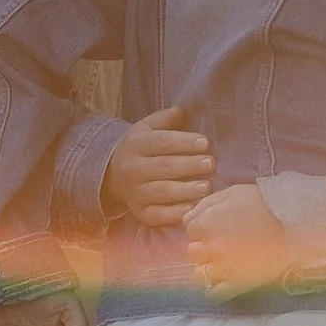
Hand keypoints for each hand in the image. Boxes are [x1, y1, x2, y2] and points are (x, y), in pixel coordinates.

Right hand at [101, 104, 212, 227]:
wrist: (114, 175)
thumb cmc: (143, 148)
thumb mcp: (147, 128)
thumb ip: (165, 119)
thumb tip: (182, 111)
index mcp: (136, 144)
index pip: (162, 142)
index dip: (184, 142)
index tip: (206, 143)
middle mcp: (132, 169)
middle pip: (164, 167)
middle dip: (189, 166)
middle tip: (211, 164)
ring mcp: (135, 193)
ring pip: (162, 192)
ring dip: (186, 190)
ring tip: (207, 186)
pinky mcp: (140, 212)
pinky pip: (157, 215)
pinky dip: (174, 213)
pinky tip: (191, 208)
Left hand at [181, 182, 290, 294]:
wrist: (295, 222)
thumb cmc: (265, 203)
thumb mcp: (233, 192)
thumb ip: (205, 204)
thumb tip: (187, 218)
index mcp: (207, 223)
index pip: (190, 230)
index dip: (204, 227)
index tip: (218, 227)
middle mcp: (210, 247)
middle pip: (193, 252)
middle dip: (204, 247)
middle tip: (223, 243)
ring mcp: (223, 268)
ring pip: (199, 274)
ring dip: (207, 268)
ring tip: (224, 262)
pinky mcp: (237, 284)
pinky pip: (214, 293)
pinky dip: (215, 288)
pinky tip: (224, 280)